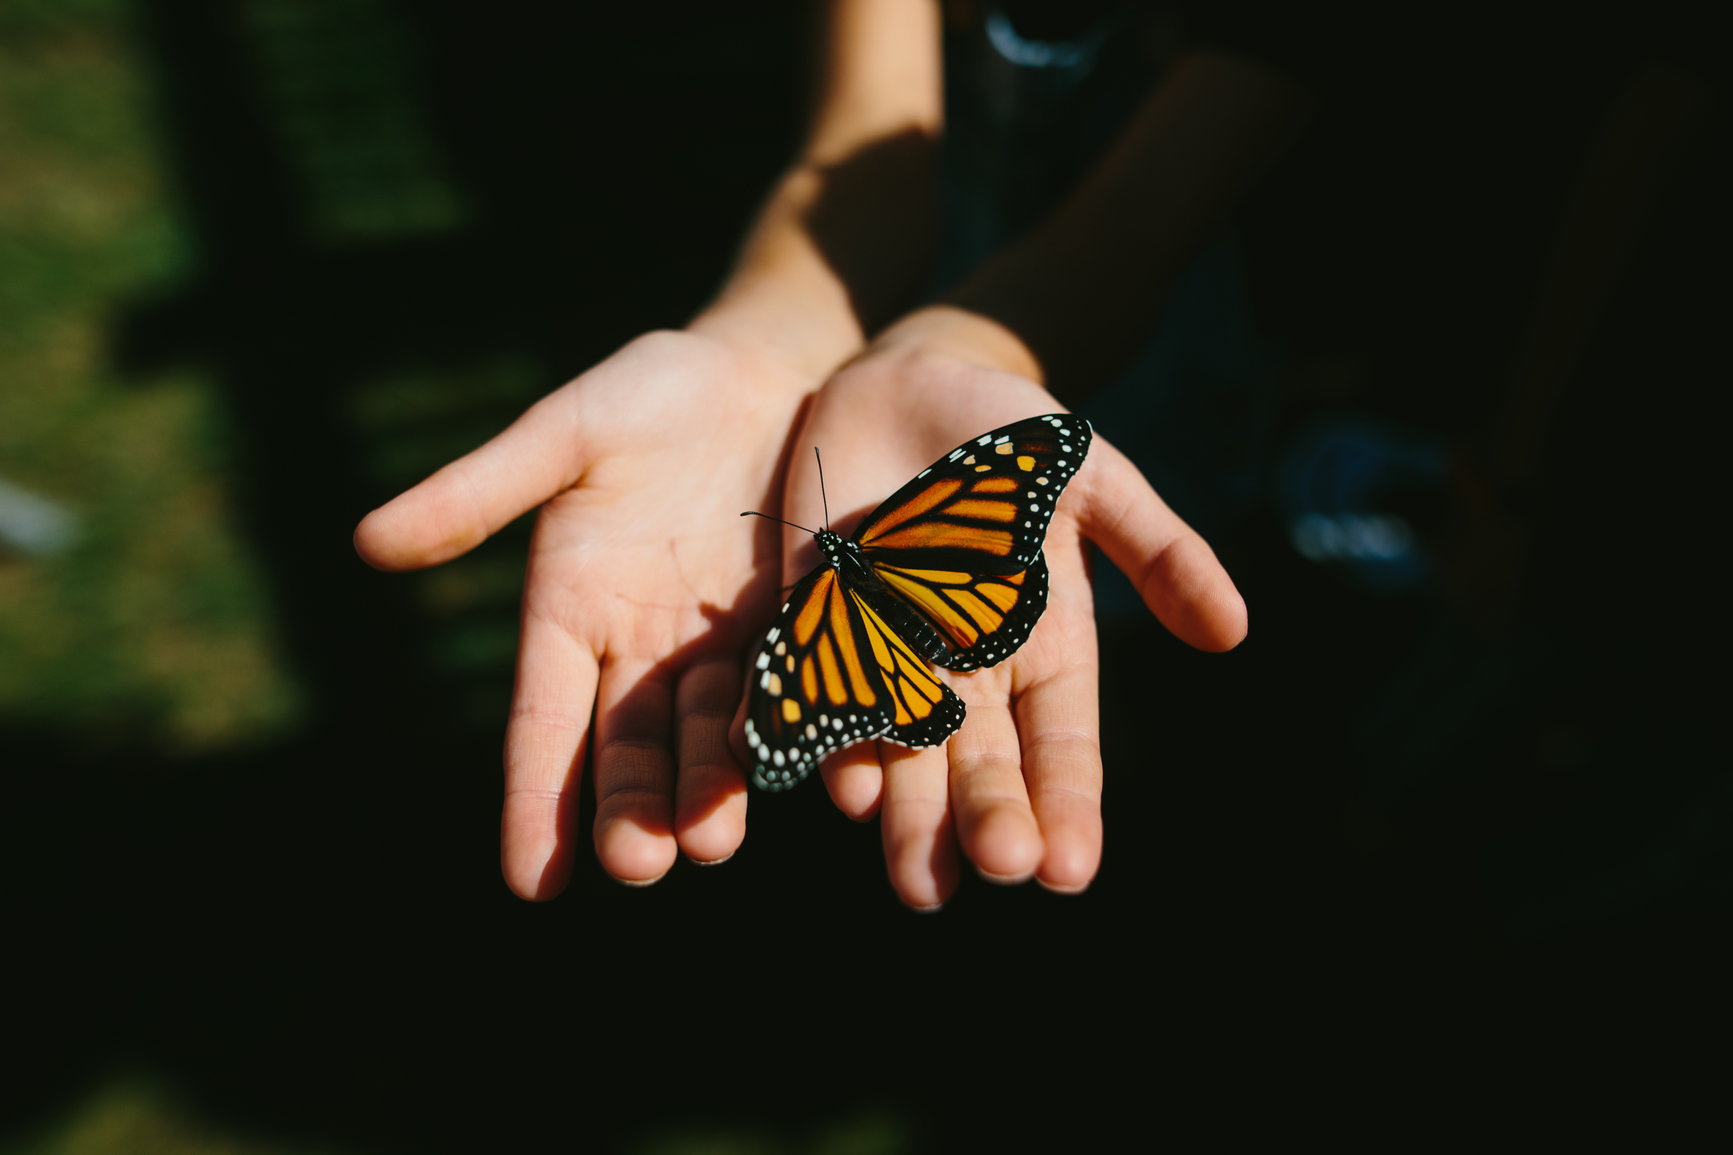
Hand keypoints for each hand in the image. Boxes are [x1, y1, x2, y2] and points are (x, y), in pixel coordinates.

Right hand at [355, 329, 812, 896]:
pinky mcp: (799, 628)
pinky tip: (811, 781)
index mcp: (570, 613)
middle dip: (630, 811)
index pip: (543, 726)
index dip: (535, 800)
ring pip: (708, 737)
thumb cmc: (652, 392)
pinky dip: (794, 739)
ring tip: (711, 842)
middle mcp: (641, 649)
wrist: (765, 367)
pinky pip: (793, 694)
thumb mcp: (565, 431)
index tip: (531, 883)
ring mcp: (721, 646)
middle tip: (639, 865)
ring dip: (709, 793)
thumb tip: (366, 543)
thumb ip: (482, 489)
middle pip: (627, 748)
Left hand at [741, 326, 1247, 907]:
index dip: (1067, 806)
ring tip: (919, 879)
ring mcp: (887, 654)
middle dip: (986, 820)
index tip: (1069, 872)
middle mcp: (966, 671)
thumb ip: (1157, 549)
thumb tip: (1234, 632)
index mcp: (1042, 649)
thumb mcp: (1094, 478)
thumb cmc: (1012, 436)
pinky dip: (826, 738)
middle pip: (979, 765)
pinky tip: (836, 785)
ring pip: (899, 752)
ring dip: (907, 816)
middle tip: (991, 870)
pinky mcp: (817, 625)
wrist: (905, 385)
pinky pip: (819, 693)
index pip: (1060, 746)